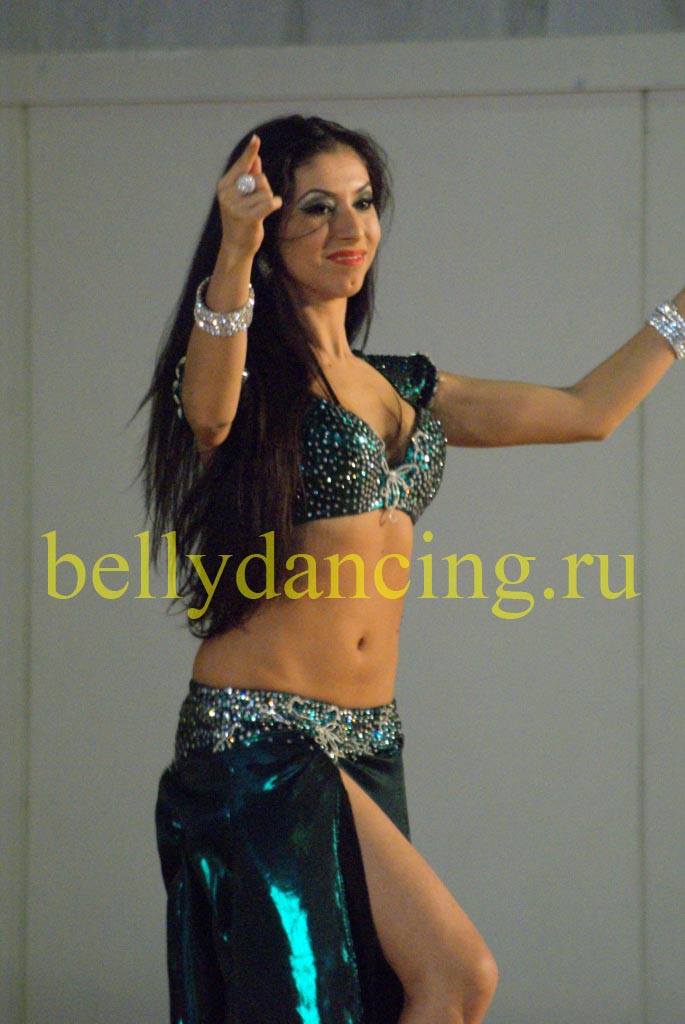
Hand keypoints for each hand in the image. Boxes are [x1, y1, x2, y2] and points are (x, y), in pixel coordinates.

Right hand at [216, 135, 282, 259]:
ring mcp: (236, 207)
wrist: (236, 246)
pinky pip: (269, 202)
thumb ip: (248, 177)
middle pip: (259, 178)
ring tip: (260, 211)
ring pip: (266, 192)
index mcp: (224, 186)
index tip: (256, 139)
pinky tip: (273, 208)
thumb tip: (256, 159)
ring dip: (268, 200)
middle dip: (264, 188)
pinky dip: (275, 204)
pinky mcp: (248, 217)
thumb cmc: (240, 220)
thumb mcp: (241, 197)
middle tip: (256, 203)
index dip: (250, 153)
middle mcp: (228, 195)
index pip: (241, 165)